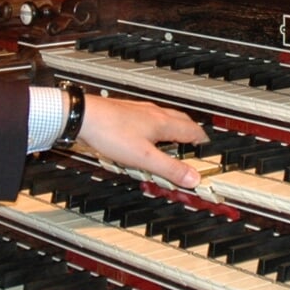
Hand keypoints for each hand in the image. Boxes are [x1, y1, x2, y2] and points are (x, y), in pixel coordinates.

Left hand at [76, 93, 207, 188]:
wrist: (83, 116)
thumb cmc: (110, 133)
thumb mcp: (144, 158)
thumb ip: (169, 168)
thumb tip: (193, 178)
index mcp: (163, 123)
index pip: (192, 130)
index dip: (202, 139)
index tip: (207, 146)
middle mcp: (153, 113)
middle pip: (180, 120)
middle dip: (190, 131)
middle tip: (195, 140)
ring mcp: (139, 111)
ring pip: (164, 117)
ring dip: (174, 127)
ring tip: (174, 137)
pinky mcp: (125, 112)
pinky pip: (149, 117)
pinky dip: (156, 125)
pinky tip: (146, 132)